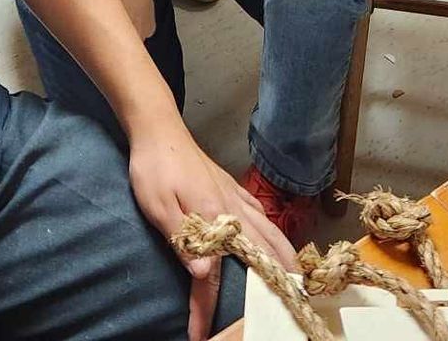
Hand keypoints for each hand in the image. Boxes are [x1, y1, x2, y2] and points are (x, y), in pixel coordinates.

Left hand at [126, 121, 294, 340]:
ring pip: (270, 233)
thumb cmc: (154, 167)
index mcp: (215, 217)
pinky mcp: (232, 187)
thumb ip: (182, 239)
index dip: (207, 307)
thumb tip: (203, 275)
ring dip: (282, 258)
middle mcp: (233, 209)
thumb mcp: (158, 206)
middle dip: (276, 281)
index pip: (213, 274)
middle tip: (289, 305)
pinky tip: (273, 241)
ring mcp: (236, 196)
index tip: (201, 334)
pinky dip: (274, 235)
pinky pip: (262, 217)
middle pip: (264, 252)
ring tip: (293, 281)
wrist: (159, 128)